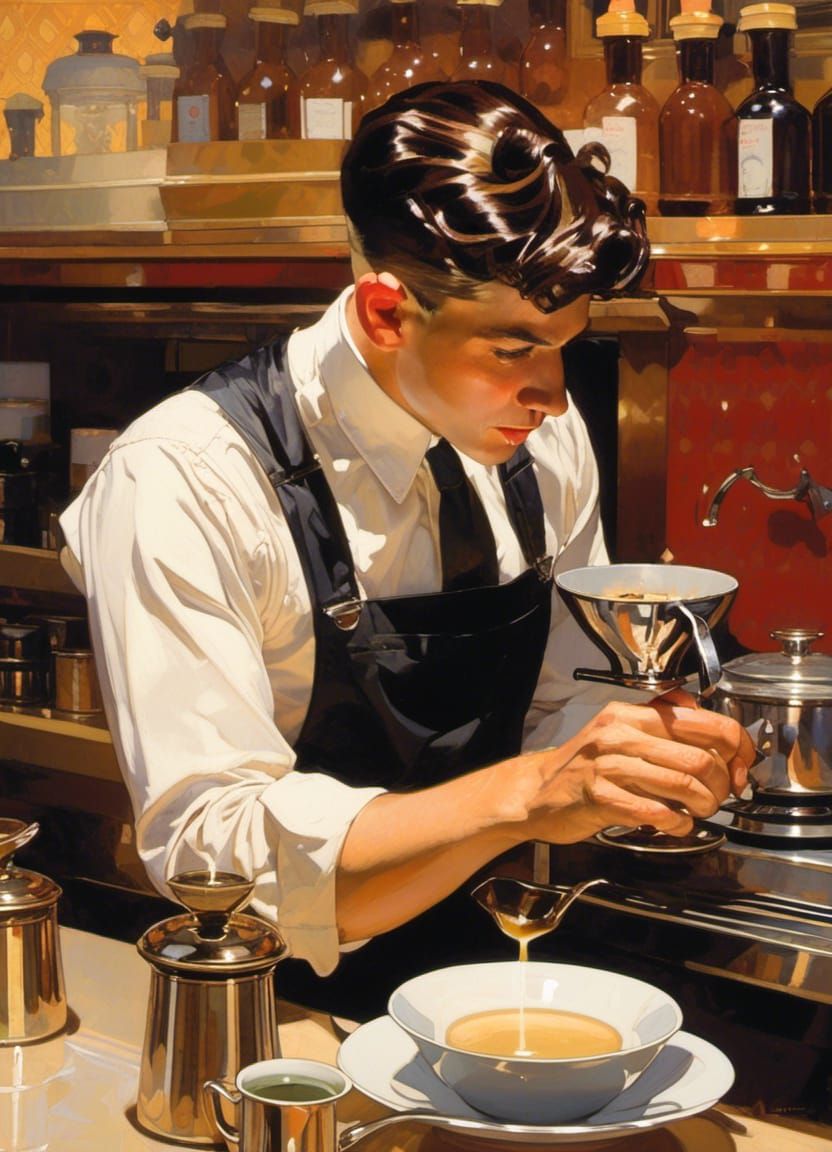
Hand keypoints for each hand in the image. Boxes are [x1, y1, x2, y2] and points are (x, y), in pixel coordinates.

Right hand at [516, 691, 754, 843]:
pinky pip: (654, 811)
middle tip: (721, 795)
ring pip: (681, 783)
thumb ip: (657, 717)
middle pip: (697, 756)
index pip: (701, 721)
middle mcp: (619, 734)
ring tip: (701, 811)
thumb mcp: (618, 729)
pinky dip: (676, 823)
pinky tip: (676, 824)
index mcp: (630, 714)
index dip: (734, 745)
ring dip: (703, 805)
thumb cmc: (582, 766)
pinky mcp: (600, 797)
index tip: (741, 764)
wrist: (535, 792)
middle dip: (721, 783)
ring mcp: (607, 765)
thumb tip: (698, 709)